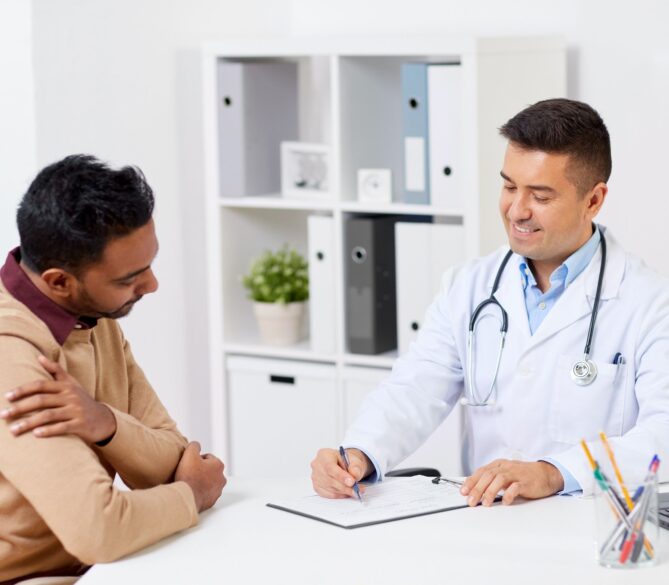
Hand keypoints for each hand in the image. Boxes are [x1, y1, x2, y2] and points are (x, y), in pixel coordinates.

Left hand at [0, 355, 116, 443]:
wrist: (103, 418)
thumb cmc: (82, 400)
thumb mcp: (72, 383)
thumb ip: (56, 371)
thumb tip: (39, 357)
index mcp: (66, 386)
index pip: (41, 385)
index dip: (23, 390)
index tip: (7, 396)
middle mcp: (71, 396)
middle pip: (42, 400)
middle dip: (20, 408)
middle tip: (3, 415)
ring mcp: (76, 410)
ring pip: (48, 415)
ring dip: (28, 423)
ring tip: (13, 430)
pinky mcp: (81, 424)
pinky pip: (62, 427)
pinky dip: (48, 431)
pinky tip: (35, 435)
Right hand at [175, 441, 225, 511]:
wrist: (186, 498)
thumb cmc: (189, 476)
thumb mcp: (189, 454)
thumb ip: (194, 445)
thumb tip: (196, 445)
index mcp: (219, 465)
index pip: (207, 457)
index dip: (196, 459)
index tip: (189, 464)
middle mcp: (222, 478)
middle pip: (209, 470)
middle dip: (200, 470)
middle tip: (189, 473)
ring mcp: (217, 491)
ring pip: (208, 482)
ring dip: (201, 481)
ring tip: (190, 483)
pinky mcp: (212, 501)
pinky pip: (205, 494)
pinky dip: (200, 492)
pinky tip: (191, 491)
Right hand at [310, 447, 371, 498]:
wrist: (343, 465)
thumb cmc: (346, 461)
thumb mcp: (354, 460)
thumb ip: (355, 466)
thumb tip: (354, 475)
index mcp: (324, 454)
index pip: (330, 467)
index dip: (341, 476)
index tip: (352, 482)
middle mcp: (317, 465)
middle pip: (330, 479)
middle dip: (345, 486)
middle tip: (357, 490)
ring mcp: (315, 477)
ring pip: (330, 488)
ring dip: (344, 492)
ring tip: (356, 491)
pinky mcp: (317, 487)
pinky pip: (329, 494)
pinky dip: (340, 495)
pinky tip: (347, 492)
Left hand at [460, 459, 563, 505]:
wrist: (545, 473)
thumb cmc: (523, 475)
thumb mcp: (505, 474)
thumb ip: (492, 480)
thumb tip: (476, 491)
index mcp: (498, 465)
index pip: (481, 471)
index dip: (471, 481)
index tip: (463, 492)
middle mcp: (505, 467)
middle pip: (488, 475)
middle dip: (477, 489)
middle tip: (471, 501)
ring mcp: (516, 474)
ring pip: (499, 479)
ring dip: (490, 492)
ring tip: (485, 503)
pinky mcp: (526, 482)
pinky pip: (516, 487)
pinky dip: (509, 494)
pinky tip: (505, 502)